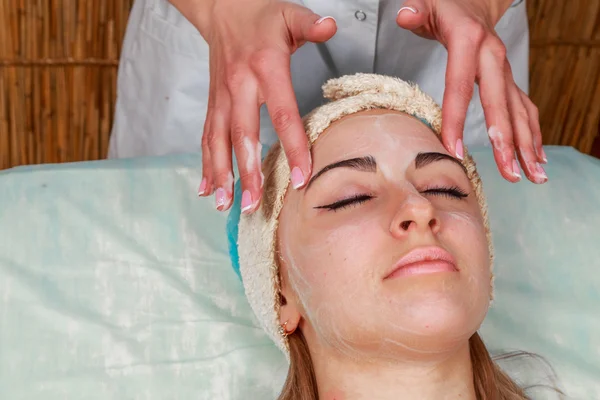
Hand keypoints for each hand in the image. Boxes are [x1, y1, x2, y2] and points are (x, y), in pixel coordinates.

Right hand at [170, 0, 336, 211]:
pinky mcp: (213, 103)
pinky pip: (207, 136)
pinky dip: (205, 163)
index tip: (300, 177)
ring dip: (221, 174)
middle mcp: (239, 86)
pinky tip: (207, 188)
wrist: (221, 8)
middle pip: (243, 135)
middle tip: (254, 204)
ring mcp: (222, 97)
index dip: (292, 147)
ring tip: (226, 204)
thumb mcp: (289, 13)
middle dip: (248, 172)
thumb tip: (332, 27)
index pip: (283, 114)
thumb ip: (310, 24)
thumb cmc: (259, 15)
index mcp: (264, 67)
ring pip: (219, 141)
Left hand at [397, 0, 546, 183]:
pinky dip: (532, 133)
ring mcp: (505, 69)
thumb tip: (406, 15)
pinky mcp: (509, 79)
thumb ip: (416, 12)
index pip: (460, 87)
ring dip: (527, 145)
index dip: (456, 120)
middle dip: (506, 142)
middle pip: (500, 104)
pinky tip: (535, 158)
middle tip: (509, 173)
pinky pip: (524, 108)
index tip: (454, 151)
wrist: (473, 1)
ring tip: (532, 176)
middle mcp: (493, 57)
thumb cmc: (445, 7)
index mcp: (469, 41)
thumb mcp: (427, 5)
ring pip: (519, 110)